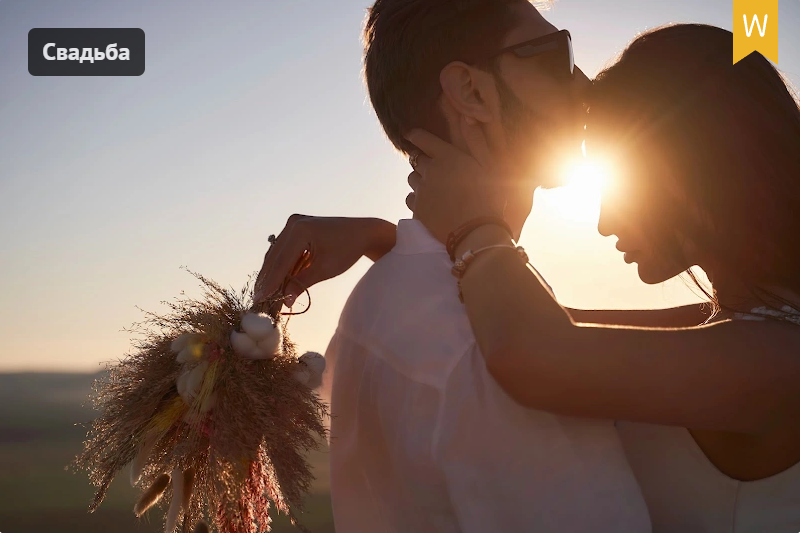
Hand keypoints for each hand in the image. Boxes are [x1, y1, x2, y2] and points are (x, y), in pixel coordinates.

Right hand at [253, 216, 395, 305]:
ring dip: (274, 273)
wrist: (363, 233)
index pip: (281, 262)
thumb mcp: (325, 269)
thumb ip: (302, 283)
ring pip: (278, 254)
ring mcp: (294, 224)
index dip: (270, 283)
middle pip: (275, 257)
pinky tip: (278, 281)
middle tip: (260, 300)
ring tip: (266, 294)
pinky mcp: (297, 228)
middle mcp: (293, 223)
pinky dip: (283, 265)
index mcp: (300, 230)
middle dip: (268, 279)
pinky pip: (285, 249)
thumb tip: (284, 302)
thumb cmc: (348, 250)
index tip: (259, 300)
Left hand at [405, 116, 534, 241]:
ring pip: (412, 179)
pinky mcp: (418, 209)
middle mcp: (431, 170)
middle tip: (433, 168)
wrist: (478, 232)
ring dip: (419, 179)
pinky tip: (429, 203)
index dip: (415, 135)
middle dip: (422, 161)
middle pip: (416, 160)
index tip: (410, 134)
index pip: (422, 138)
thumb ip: (476, 140)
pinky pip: (410, 198)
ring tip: (433, 187)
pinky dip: (417, 198)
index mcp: (448, 156)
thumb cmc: (490, 197)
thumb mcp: (489, 165)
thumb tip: (466, 117)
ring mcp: (422, 190)